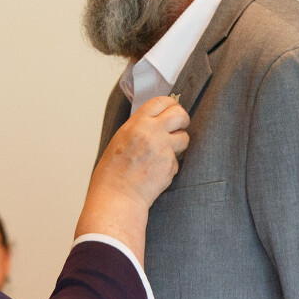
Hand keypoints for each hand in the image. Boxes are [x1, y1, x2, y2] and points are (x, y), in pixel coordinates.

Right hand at [77, 96, 189, 261]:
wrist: (117, 196)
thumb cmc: (113, 172)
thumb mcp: (121, 139)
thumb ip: (139, 127)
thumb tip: (157, 120)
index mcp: (136, 124)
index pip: (161, 102)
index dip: (170, 104)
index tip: (173, 108)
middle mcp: (152, 133)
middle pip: (179, 114)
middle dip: (183, 119)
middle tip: (180, 125)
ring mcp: (163, 149)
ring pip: (184, 137)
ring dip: (179, 142)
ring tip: (165, 152)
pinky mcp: (171, 166)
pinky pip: (177, 159)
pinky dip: (170, 164)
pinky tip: (156, 171)